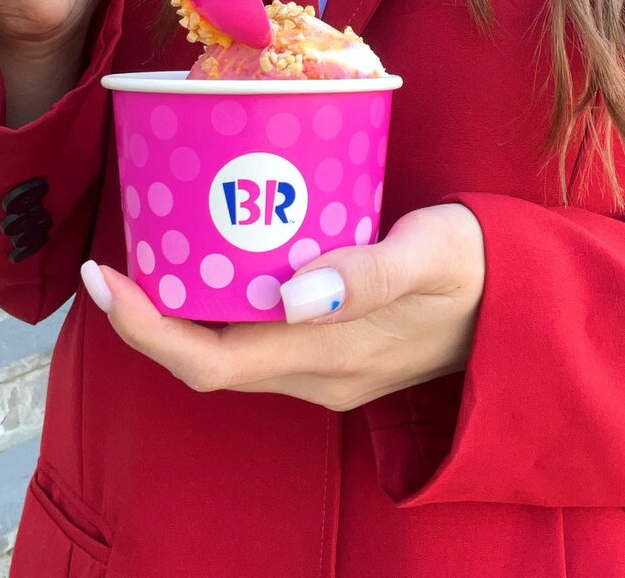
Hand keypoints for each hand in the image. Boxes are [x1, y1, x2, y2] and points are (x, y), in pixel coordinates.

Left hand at [81, 204, 485, 411]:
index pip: (208, 360)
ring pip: (227, 351)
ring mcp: (321, 370)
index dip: (144, 326)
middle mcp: (313, 375)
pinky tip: (218, 261)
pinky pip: (255, 339)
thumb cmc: (476, 268)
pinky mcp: (330, 352)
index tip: (104, 277)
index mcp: (328, 356)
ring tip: (153, 250)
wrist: (520, 307)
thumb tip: (293, 295)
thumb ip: (368, 276)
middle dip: (147, 316)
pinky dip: (221, 307)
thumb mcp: (431, 256)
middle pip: (203, 359)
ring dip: (179, 313)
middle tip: (116, 254)